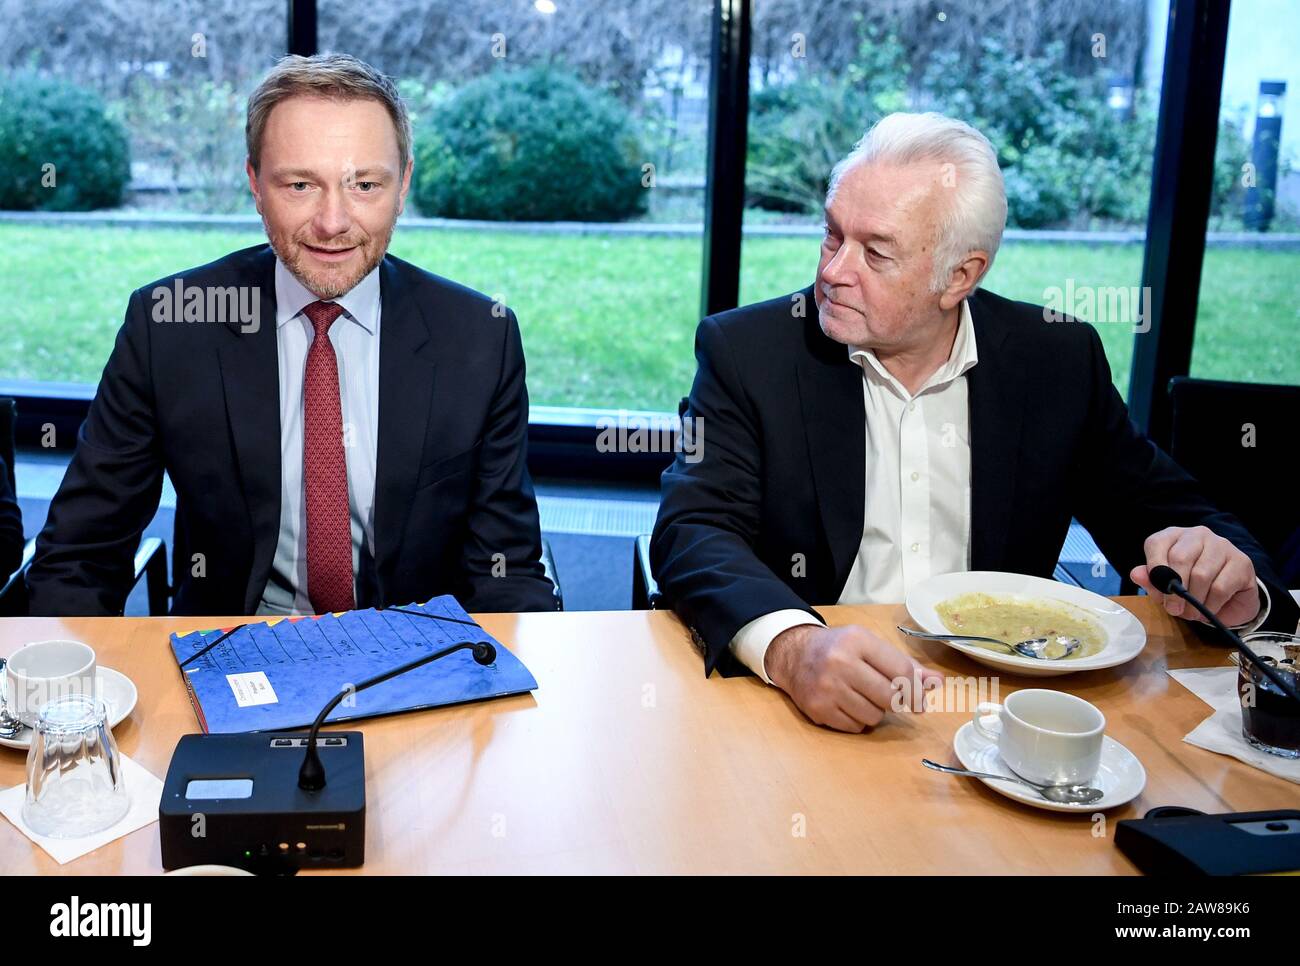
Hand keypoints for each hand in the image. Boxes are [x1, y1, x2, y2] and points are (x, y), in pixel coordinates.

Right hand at [764, 624, 942, 732]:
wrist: (794, 654)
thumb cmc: (839, 649)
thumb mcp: (869, 645)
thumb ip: (903, 663)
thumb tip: (937, 682)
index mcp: (857, 641)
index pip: (901, 671)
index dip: (917, 689)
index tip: (921, 699)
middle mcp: (840, 663)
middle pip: (890, 697)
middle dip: (897, 701)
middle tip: (893, 699)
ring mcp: (827, 688)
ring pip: (874, 716)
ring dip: (875, 711)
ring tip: (863, 696)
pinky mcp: (818, 709)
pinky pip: (855, 727)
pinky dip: (858, 720)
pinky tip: (848, 704)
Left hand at [1130, 525, 1259, 626]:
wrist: (1229, 599)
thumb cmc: (1191, 588)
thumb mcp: (1166, 587)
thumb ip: (1151, 581)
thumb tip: (1136, 573)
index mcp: (1173, 536)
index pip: (1157, 544)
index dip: (1154, 568)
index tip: (1158, 590)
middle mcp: (1198, 535)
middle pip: (1180, 558)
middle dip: (1174, 590)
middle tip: (1174, 609)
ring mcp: (1222, 546)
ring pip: (1201, 574)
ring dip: (1193, 601)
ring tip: (1191, 612)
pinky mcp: (1241, 562)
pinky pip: (1221, 587)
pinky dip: (1210, 605)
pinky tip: (1207, 610)